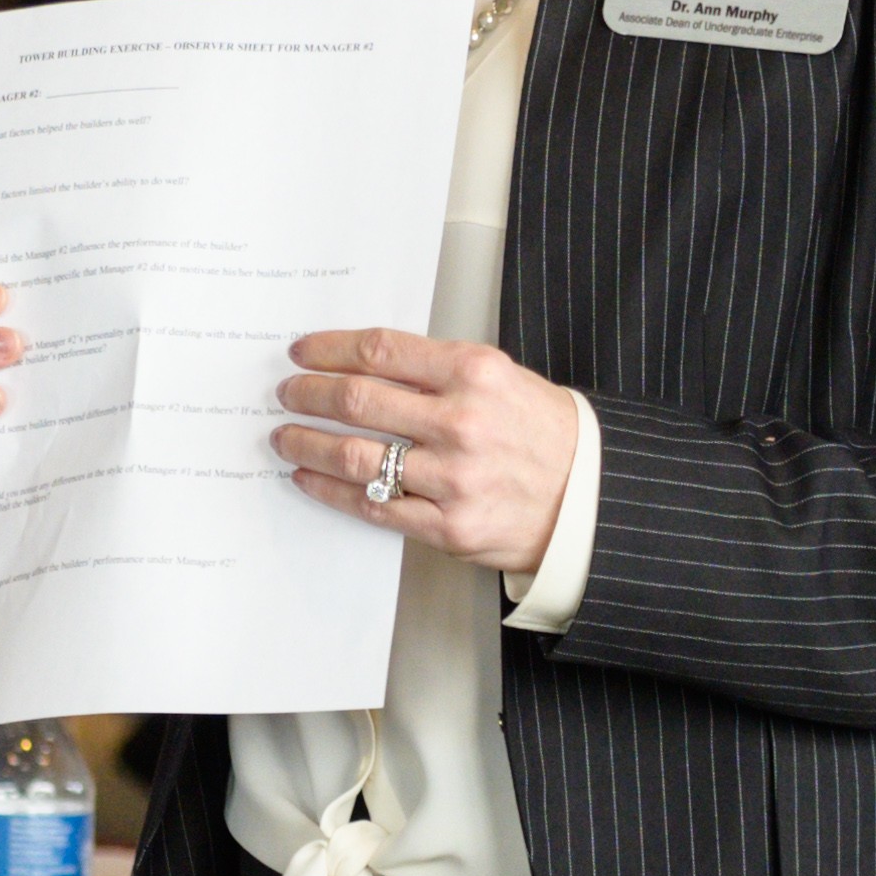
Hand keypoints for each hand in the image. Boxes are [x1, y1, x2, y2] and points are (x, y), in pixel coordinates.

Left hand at [274, 329, 578, 572]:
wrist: (590, 498)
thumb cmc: (543, 434)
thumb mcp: (502, 379)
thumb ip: (438, 371)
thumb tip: (363, 365)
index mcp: (475, 373)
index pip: (380, 351)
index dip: (329, 349)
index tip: (301, 351)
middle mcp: (462, 422)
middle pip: (357, 399)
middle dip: (307, 393)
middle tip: (285, 393)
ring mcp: (453, 478)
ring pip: (353, 455)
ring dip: (305, 442)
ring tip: (284, 435)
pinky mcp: (447, 526)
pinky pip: (370, 505)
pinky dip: (327, 489)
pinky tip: (307, 476)